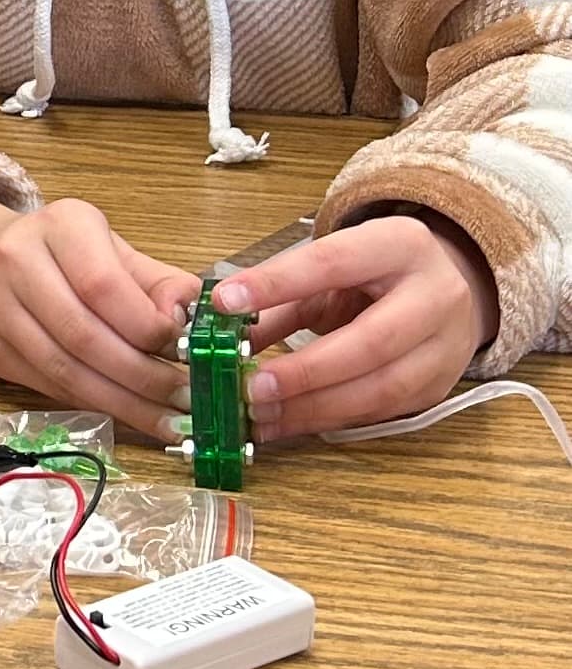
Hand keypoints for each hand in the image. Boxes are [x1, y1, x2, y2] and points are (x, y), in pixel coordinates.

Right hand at [0, 186, 198, 438]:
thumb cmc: (59, 255)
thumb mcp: (112, 250)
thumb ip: (158, 283)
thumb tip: (193, 323)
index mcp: (59, 226)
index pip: (103, 285)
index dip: (147, 328)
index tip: (186, 353)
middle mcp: (17, 261)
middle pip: (84, 335)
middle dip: (143, 377)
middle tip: (187, 401)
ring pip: (64, 370)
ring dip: (123, 403)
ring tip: (168, 420)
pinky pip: (48, 386)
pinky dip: (95, 406)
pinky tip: (129, 414)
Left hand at [214, 213, 499, 440]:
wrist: (446, 287)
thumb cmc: (374, 273)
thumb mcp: (329, 266)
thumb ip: (278, 294)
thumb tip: (222, 326)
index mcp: (400, 245)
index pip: (332, 262)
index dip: (276, 283)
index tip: (225, 301)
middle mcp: (434, 295)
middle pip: (371, 341)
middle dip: (306, 370)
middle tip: (251, 386)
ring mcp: (445, 347)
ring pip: (381, 388)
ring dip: (314, 407)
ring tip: (261, 413)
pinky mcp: (437, 387)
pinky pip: (380, 412)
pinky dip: (328, 420)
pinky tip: (287, 423)